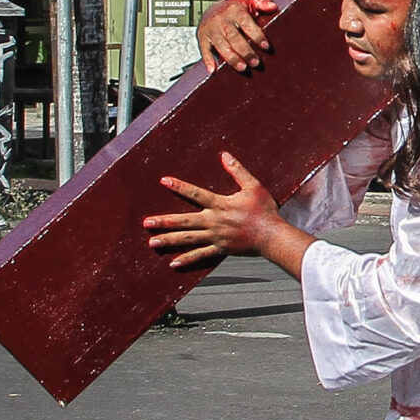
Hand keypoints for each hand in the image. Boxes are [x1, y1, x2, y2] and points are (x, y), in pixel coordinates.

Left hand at [145, 152, 284, 269]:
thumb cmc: (265, 210)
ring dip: (169, 240)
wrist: (272, 236)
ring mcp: (216, 237)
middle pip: (184, 221)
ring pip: (188, 239)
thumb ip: (238, 171)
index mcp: (221, 205)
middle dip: (164, 221)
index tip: (163, 181)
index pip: (195, 194)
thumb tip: (225, 155)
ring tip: (153, 242)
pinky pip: (201, 255)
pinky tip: (173, 263)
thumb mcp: (254, 186)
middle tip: (146, 223)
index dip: (179, 186)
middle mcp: (214, 221)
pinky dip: (188, 259)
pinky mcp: (221, 249)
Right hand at [198, 0, 277, 73]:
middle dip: (245, 51)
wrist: (213, 8)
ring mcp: (211, 29)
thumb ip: (262, 2)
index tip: (266, 46)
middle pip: (234, 37)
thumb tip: (272, 7)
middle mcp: (221, 19)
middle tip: (256, 62)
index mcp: (234, 10)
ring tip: (242, 67)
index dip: (257, 35)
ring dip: (231, 58)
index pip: (247, 24)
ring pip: (221, 45)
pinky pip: (204, 49)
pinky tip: (214, 69)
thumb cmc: (235, 8)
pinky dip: (208, 60)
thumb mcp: (250, 0)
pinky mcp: (203, 37)